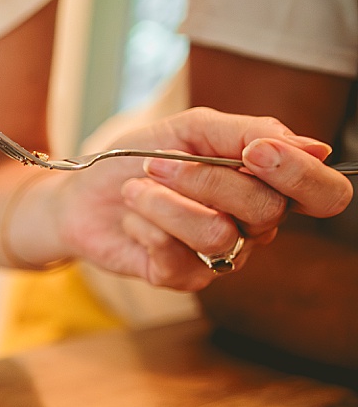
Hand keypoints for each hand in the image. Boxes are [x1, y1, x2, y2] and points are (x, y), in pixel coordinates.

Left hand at [53, 107, 351, 290]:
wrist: (81, 194)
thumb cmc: (140, 158)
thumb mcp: (193, 128)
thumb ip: (249, 132)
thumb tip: (314, 147)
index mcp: (268, 184)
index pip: (325, 194)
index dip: (300, 175)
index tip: (254, 153)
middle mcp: (254, 225)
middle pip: (267, 210)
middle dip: (206, 180)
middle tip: (156, 164)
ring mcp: (221, 255)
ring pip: (219, 234)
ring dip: (164, 203)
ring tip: (135, 190)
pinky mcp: (183, 278)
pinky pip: (177, 256)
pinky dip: (144, 226)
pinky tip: (133, 219)